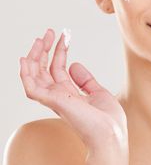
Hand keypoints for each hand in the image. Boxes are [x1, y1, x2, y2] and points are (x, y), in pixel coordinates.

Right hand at [19, 28, 127, 150]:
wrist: (112, 133)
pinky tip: (25, 59)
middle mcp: (59, 96)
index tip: (65, 35)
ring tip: (41, 39)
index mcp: (69, 94)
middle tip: (49, 32)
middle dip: (46, 50)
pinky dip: (25, 74)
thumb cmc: (108, 119)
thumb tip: (74, 64)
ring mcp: (55, 99)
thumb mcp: (98, 92)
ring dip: (35, 56)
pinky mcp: (53, 101)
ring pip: (35, 76)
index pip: (58, 69)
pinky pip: (32, 88)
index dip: (60, 51)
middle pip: (44, 69)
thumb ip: (85, 80)